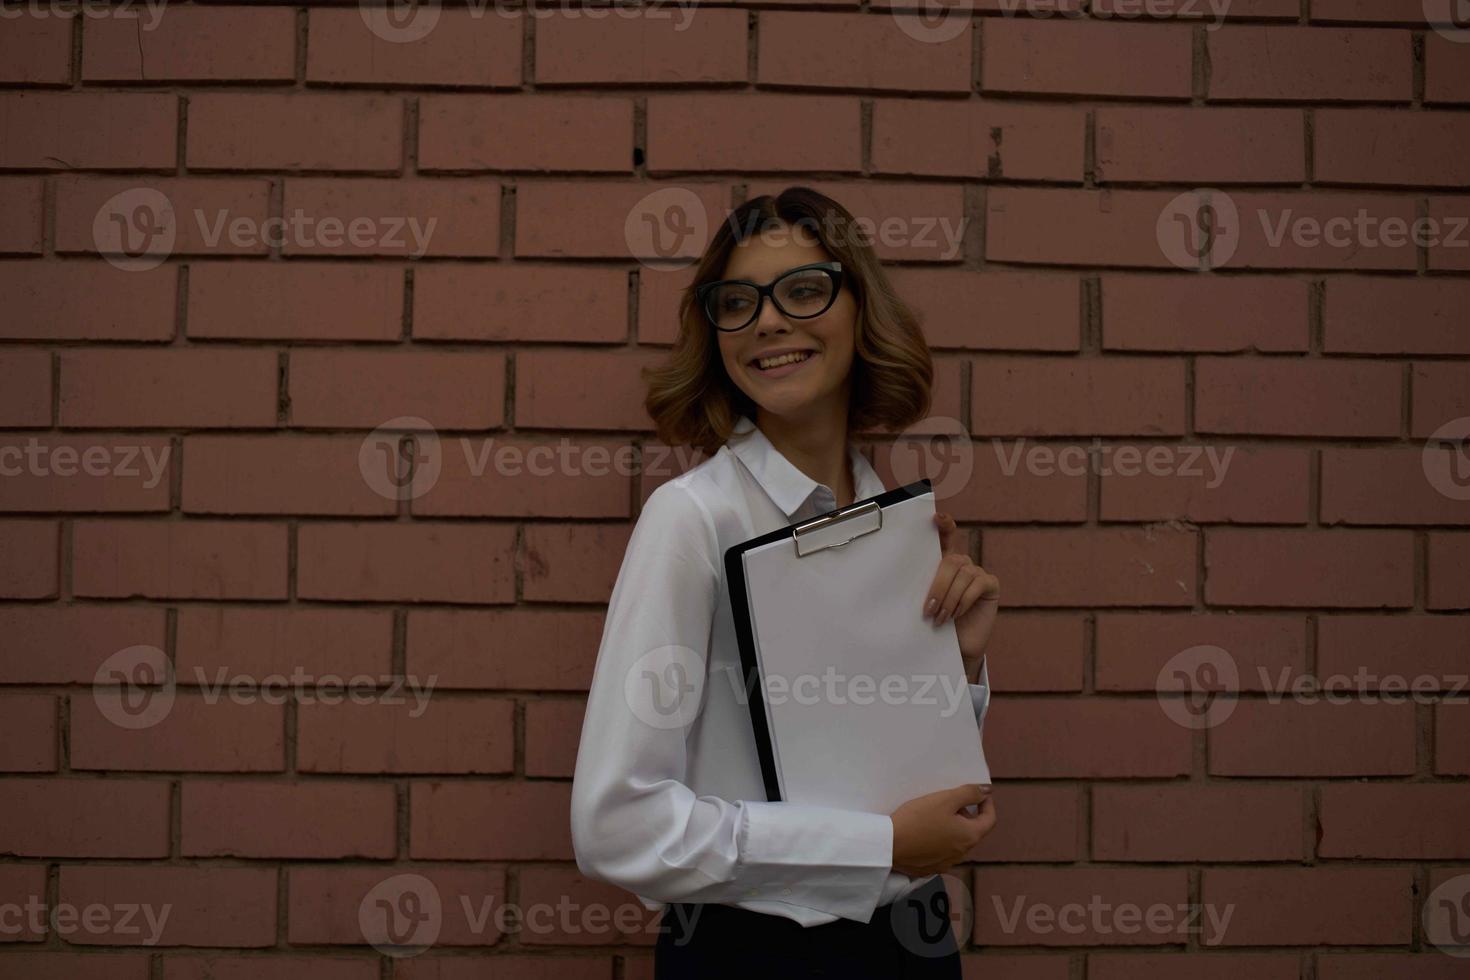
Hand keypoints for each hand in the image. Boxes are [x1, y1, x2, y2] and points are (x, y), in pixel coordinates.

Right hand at [890, 783, 996, 876]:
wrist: (889, 845)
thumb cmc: (918, 819)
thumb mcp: (945, 799)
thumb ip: (969, 793)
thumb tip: (987, 791)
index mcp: (969, 836)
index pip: (989, 820)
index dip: (986, 804)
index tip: (977, 793)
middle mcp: (962, 854)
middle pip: (972, 831)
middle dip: (965, 814)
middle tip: (949, 801)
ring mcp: (946, 863)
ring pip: (956, 842)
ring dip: (952, 828)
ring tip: (934, 815)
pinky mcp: (930, 868)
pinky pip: (941, 852)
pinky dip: (938, 840)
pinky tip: (923, 832)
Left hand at [924, 512, 1000, 668]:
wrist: (955, 647)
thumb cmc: (936, 623)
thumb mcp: (925, 602)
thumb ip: (921, 586)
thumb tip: (902, 578)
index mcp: (942, 563)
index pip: (945, 536)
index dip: (943, 525)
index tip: (936, 518)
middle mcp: (961, 563)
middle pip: (951, 561)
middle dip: (938, 586)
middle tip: (928, 610)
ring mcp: (977, 572)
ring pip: (963, 574)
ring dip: (949, 598)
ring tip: (940, 618)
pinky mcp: (990, 585)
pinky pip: (977, 584)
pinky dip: (964, 600)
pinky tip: (956, 614)